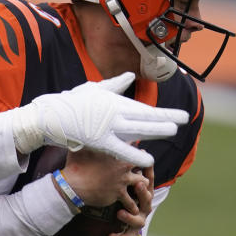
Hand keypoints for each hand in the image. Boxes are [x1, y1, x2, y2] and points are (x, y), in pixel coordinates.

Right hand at [11, 72, 187, 167]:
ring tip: (172, 131)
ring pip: (137, 129)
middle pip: (145, 117)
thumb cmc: (71, 102)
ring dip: (156, 130)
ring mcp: (107, 126)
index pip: (144, 109)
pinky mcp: (98, 140)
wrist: (50, 116)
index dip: (164, 112)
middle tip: (185, 119)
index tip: (181, 115)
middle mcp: (114, 112)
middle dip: (166, 118)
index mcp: (114, 101)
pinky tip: (148, 159)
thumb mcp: (93, 89)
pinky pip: (120, 149)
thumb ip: (115, 84)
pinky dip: (134, 154)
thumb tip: (130, 76)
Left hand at [108, 167, 154, 235]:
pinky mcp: (130, 233)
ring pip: (139, 221)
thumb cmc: (122, 195)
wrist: (121, 220)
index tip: (146, 163)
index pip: (149, 182)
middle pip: (147, 200)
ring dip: (130, 216)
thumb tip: (119, 143)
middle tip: (137, 184)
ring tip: (120, 212)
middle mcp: (144, 207)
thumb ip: (122, 166)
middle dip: (143, 193)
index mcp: (143, 193)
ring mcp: (138, 220)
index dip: (149, 173)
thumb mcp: (122, 181)